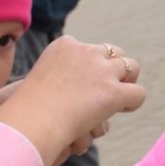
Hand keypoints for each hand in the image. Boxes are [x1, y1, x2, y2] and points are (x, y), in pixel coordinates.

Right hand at [0, 37, 145, 165]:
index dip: (92, 66)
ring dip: (128, 81)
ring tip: (120, 97)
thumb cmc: (27, 109)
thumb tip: (74, 89)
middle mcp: (86, 52)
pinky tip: (121, 110)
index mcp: (65, 45)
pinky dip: (132, 102)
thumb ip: (59, 76)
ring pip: (131, 67)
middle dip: (114, 68)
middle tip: (108, 87)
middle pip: (113, 52)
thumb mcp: (40, 80)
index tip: (84, 82)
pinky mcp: (113, 92)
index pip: (89, 48)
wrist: (30, 120)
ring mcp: (102, 71)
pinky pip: (137, 93)